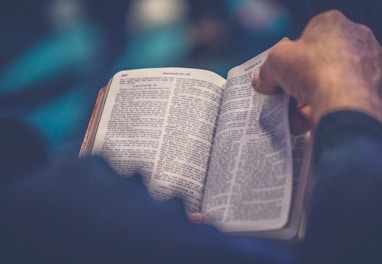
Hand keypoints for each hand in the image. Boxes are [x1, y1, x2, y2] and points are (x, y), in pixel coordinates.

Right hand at [252, 10, 381, 124]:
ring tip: (290, 114)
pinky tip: (301, 123)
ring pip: (325, 87)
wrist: (342, 102)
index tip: (278, 72)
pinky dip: (317, 113)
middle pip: (316, 65)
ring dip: (303, 102)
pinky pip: (335, 103)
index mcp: (332, 25)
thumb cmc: (312, 70)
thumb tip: (262, 82)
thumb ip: (266, 71)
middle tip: (282, 95)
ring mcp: (362, 69)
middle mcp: (353, 43)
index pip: (306, 38)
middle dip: (296, 83)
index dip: (289, 56)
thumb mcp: (275, 62)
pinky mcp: (367, 93)